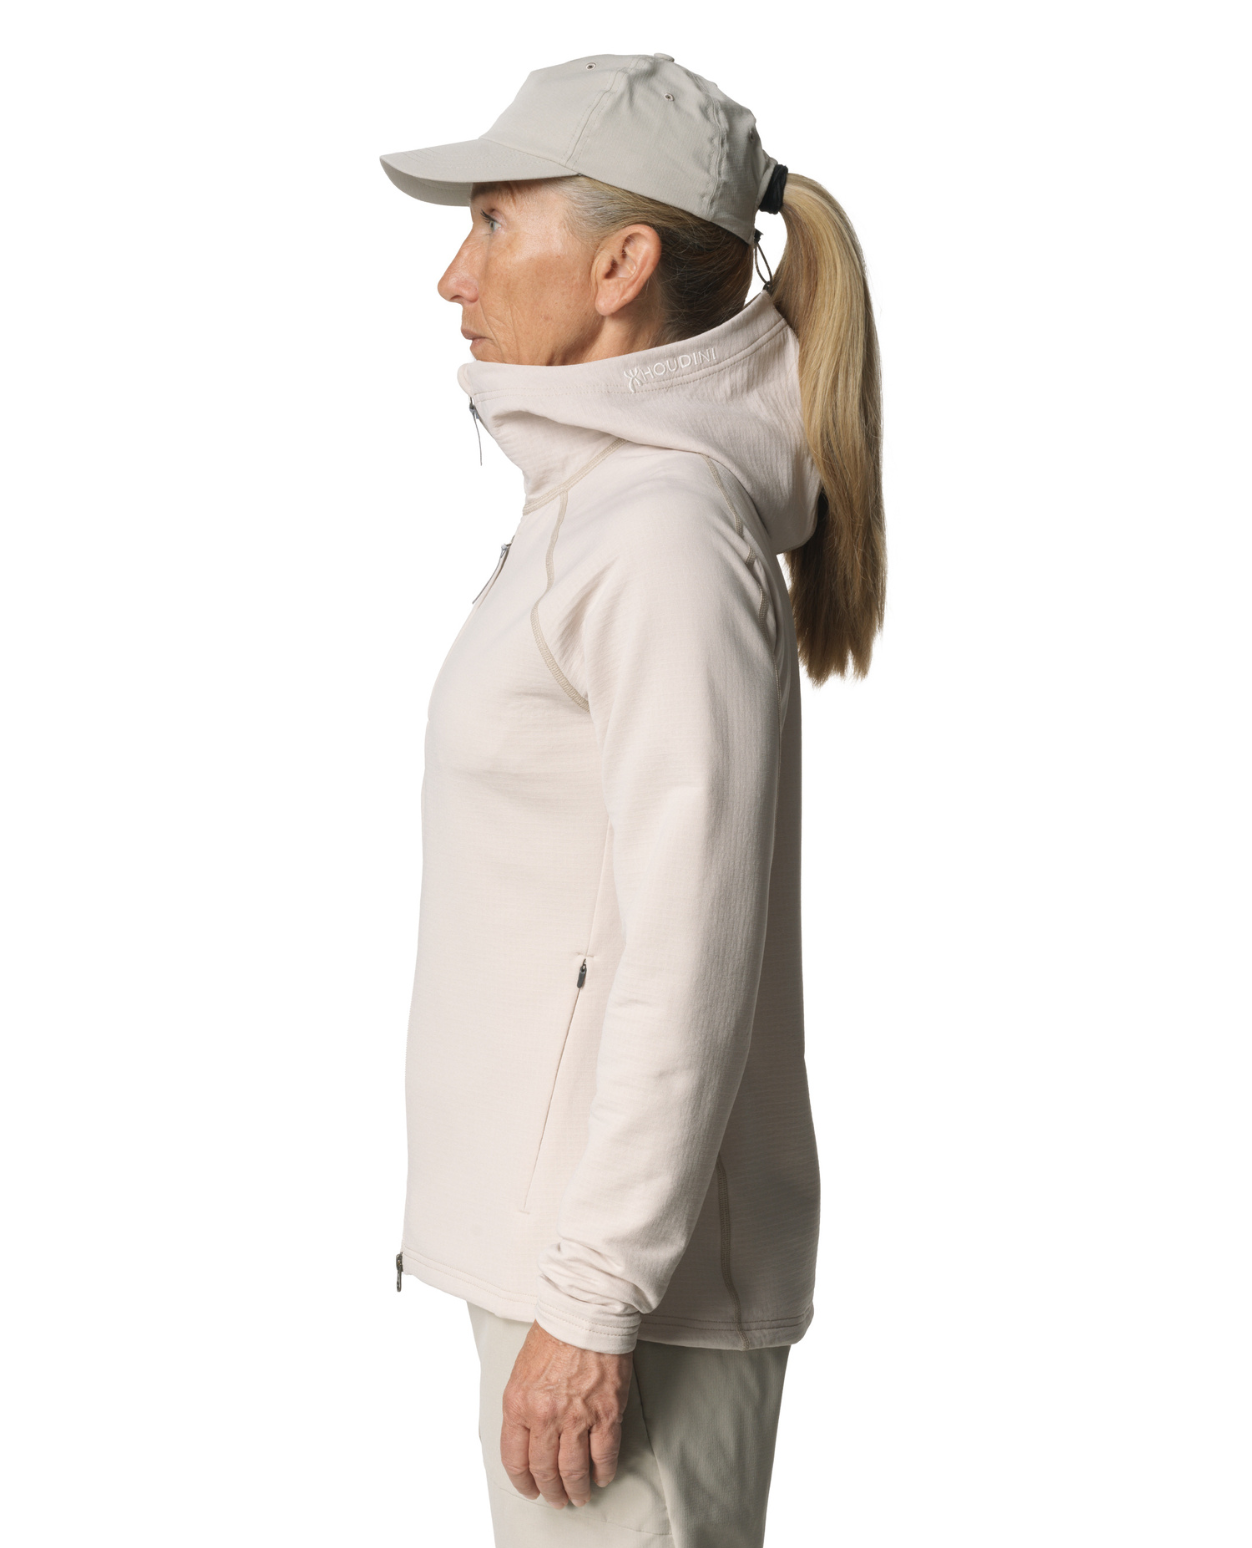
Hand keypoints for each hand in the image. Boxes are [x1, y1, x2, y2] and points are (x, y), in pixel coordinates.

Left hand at [500, 1321, 632, 1508]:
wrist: (586, 1312)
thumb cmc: (555, 1334)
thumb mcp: (522, 1372)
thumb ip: (522, 1407)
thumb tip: (528, 1439)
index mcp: (518, 1404)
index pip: (514, 1459)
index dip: (522, 1481)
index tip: (529, 1488)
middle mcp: (544, 1416)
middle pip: (544, 1470)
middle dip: (549, 1491)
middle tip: (555, 1498)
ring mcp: (576, 1417)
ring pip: (572, 1470)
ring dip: (575, 1489)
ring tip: (578, 1496)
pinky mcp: (606, 1413)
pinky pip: (604, 1455)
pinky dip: (602, 1472)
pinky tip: (601, 1477)